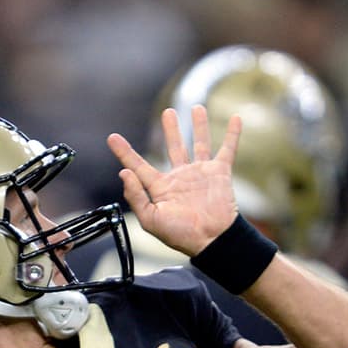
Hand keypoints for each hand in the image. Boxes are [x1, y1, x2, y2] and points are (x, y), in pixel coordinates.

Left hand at [106, 105, 239, 256]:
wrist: (212, 239)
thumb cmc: (181, 234)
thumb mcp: (151, 219)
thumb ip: (136, 196)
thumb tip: (124, 172)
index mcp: (161, 188)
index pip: (139, 166)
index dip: (124, 152)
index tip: (112, 138)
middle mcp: (180, 177)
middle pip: (174, 147)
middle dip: (171, 130)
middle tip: (167, 113)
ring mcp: (201, 173)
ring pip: (199, 143)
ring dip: (198, 126)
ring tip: (196, 108)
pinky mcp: (219, 173)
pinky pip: (227, 150)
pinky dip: (232, 134)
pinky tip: (235, 118)